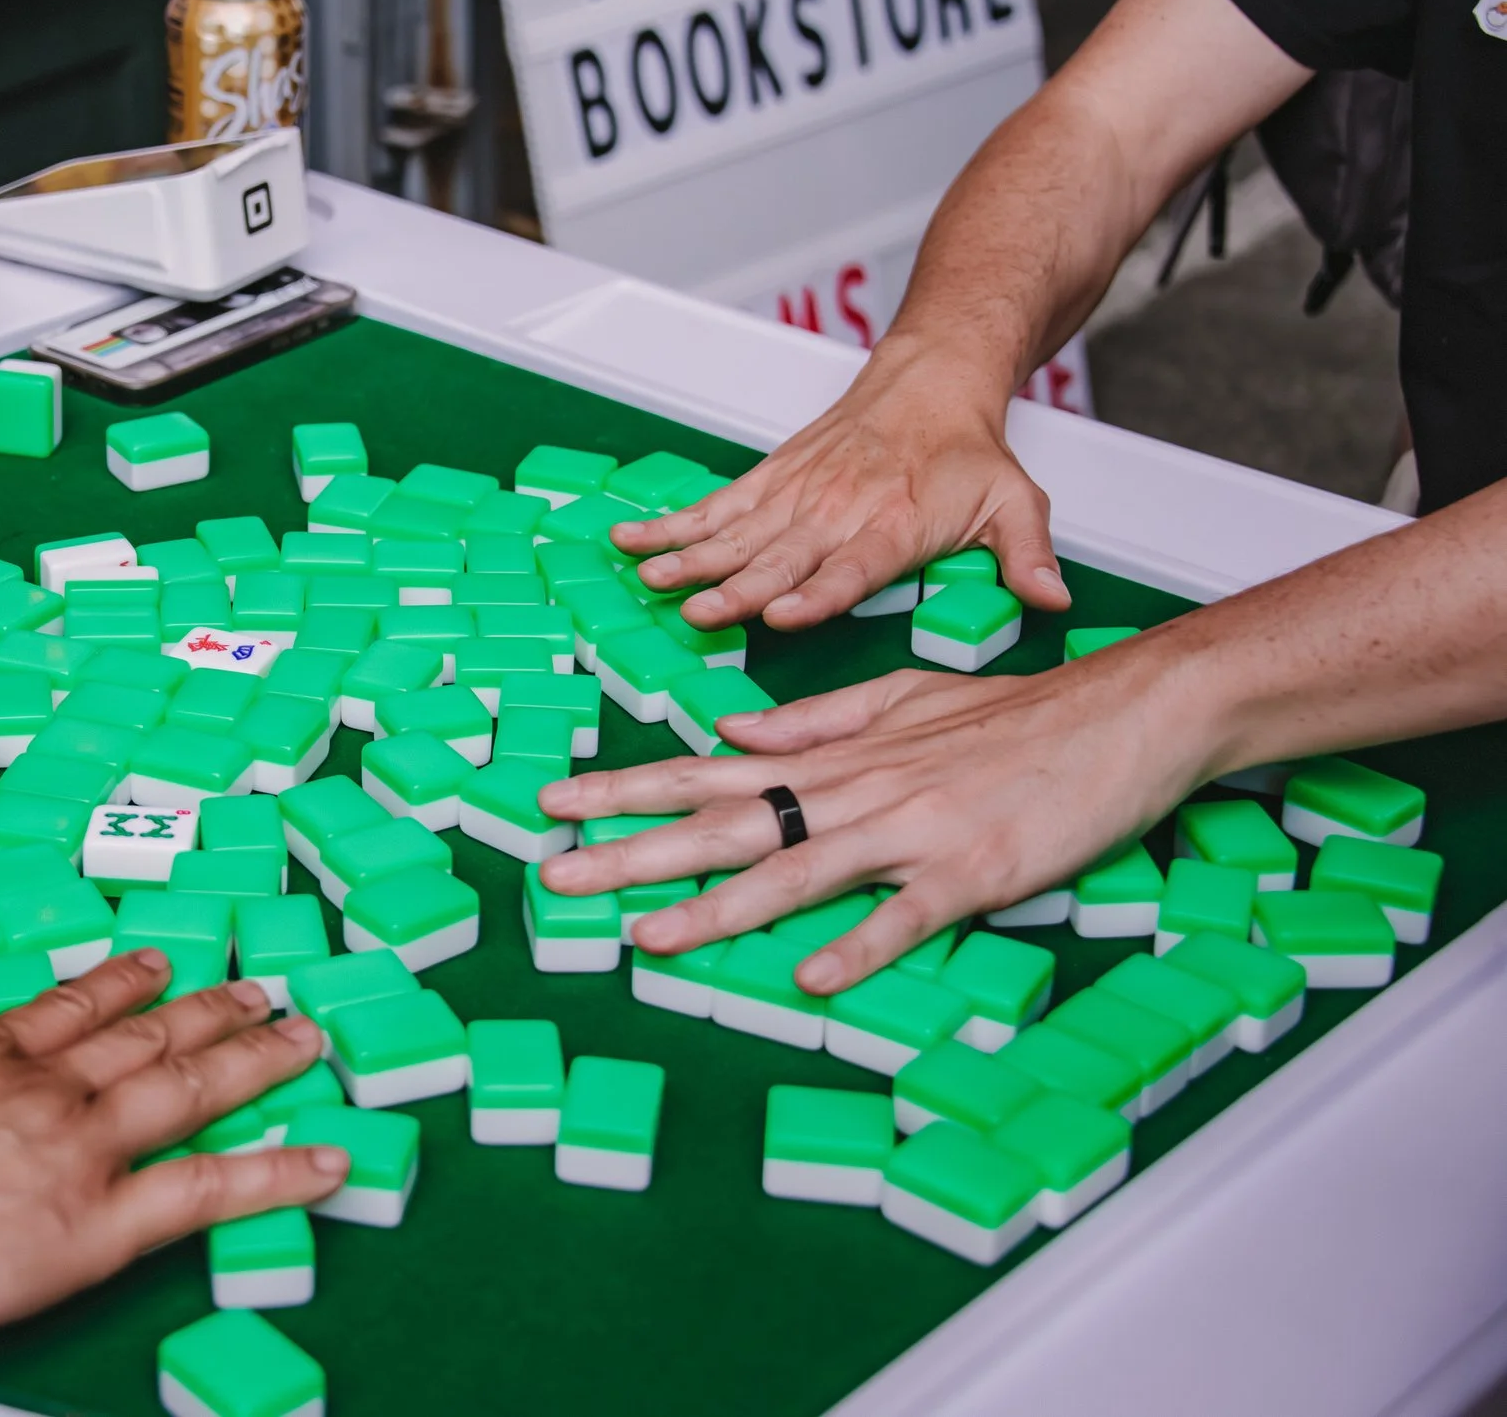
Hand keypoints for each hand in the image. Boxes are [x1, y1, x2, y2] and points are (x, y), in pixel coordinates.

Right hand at [0, 952, 346, 1336]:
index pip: (64, 1013)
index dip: (119, 987)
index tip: (156, 965)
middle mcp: (44, 1091)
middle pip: (144, 1040)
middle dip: (207, 1013)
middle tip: (259, 990)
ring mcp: (82, 1149)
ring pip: (188, 1092)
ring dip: (253, 1061)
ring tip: (304, 1038)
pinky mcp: (101, 1222)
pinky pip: (207, 1193)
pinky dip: (275, 1175)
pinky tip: (329, 1160)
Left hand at [535, 644, 1215, 993]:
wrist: (1122, 713)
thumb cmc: (1014, 715)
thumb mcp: (900, 701)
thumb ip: (813, 718)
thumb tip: (732, 724)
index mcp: (832, 757)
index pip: (707, 770)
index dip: (627, 789)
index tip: (556, 804)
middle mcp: (853, 791)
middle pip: (725, 822)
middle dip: (633, 848)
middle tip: (555, 874)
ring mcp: (909, 832)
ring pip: (794, 872)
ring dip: (716, 907)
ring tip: (646, 937)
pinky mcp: (971, 871)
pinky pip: (903, 915)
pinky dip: (857, 945)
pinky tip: (810, 975)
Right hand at [612, 347, 1072, 631]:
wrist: (930, 379)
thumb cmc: (966, 451)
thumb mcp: (1013, 501)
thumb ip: (1028, 557)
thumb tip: (1056, 601)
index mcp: (892, 524)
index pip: (851, 567)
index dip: (815, 593)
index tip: (782, 616)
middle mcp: (837, 509)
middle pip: (779, 554)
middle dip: (735, 587)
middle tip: (696, 612)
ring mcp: (797, 493)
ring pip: (736, 531)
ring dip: (690, 557)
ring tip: (650, 579)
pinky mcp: (771, 480)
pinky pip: (715, 506)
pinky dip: (672, 523)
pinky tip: (633, 540)